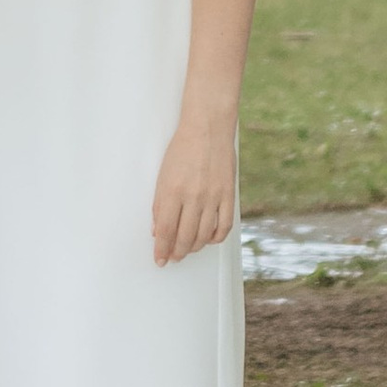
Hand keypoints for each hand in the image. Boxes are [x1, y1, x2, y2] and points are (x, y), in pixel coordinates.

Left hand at [152, 124, 235, 266]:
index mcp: (172, 191)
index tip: (159, 259)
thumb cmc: (182, 148)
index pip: (166, 231)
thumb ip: (160, 204)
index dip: (162, 249)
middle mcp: (193, 197)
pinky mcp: (228, 195)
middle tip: (172, 257)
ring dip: (193, 247)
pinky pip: (224, 226)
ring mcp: (213, 197)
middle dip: (177, 253)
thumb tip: (158, 230)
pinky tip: (208, 239)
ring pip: (203, 236)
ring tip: (187, 249)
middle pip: (184, 238)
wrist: (208, 128)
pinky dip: (215, 238)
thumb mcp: (163, 175)